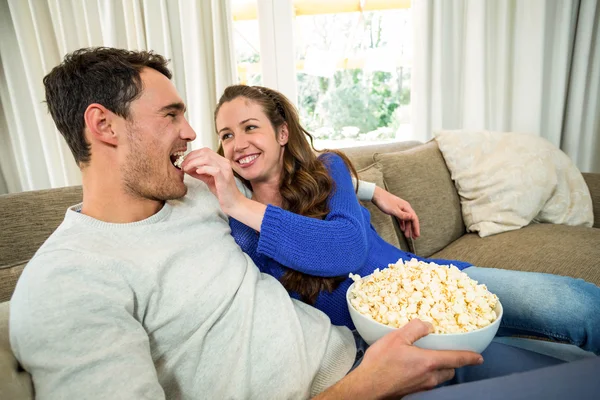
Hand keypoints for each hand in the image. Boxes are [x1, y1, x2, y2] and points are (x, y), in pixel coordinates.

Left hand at [181, 148, 242, 212]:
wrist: (232, 202)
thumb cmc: (222, 191)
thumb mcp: (208, 179)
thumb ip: (199, 173)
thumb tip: (186, 167)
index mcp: (221, 161)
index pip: (205, 151)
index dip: (193, 154)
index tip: (184, 161)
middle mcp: (224, 162)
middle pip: (205, 152)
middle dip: (191, 157)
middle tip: (183, 165)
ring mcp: (225, 169)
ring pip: (207, 158)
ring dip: (193, 163)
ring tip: (187, 169)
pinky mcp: (224, 177)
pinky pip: (213, 169)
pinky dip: (203, 169)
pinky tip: (197, 172)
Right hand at [316, 320, 482, 398]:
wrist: (367, 387)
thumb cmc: (380, 363)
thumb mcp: (396, 338)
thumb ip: (415, 329)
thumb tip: (427, 325)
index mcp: (429, 362)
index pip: (456, 359)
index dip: (470, 357)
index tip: (479, 356)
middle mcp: (429, 377)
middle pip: (450, 371)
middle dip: (452, 363)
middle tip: (448, 354)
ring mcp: (422, 387)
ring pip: (439, 378)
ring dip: (440, 370)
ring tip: (430, 359)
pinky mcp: (413, 392)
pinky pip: (428, 383)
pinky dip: (428, 375)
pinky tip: (415, 368)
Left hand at [372, 186, 419, 238]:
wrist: (376, 195)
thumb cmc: (384, 201)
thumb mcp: (393, 210)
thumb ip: (403, 215)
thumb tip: (412, 218)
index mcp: (406, 207)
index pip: (414, 218)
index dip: (416, 227)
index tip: (417, 235)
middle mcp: (405, 207)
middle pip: (411, 220)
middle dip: (413, 229)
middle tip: (414, 237)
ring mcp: (400, 209)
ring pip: (406, 219)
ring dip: (407, 227)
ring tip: (407, 235)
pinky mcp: (396, 210)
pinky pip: (401, 218)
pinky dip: (402, 224)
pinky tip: (402, 229)